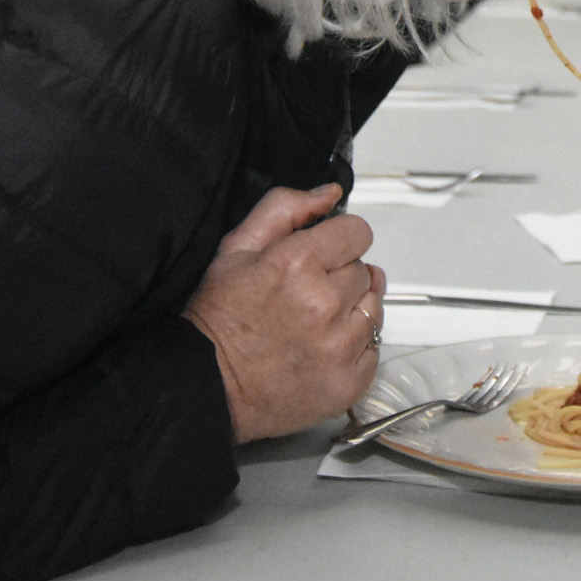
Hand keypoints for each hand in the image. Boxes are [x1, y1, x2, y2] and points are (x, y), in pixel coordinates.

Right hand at [182, 184, 386, 442]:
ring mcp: (339, 347)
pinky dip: (354, 348)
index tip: (323, 255)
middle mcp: (325, 305)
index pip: (358, 232)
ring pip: (374, 309)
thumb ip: (285, 209)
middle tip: (305, 296)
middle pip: (363, 271)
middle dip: (339, 278)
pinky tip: (321, 348)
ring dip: (351, 312)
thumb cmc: (218, 318)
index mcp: (298, 264)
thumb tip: (329, 194)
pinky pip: (374, 349)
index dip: (339, 241)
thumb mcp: (236, 248)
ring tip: (314, 323)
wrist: (206, 386)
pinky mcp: (348, 382)